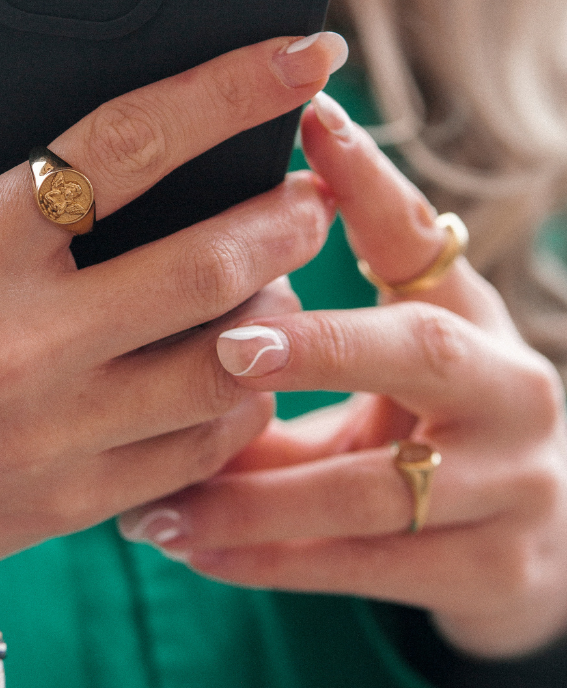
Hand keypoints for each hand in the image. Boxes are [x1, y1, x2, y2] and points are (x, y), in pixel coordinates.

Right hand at [0, 0, 343, 593]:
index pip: (127, 146)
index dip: (230, 89)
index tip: (304, 54)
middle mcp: (22, 345)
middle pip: (208, 266)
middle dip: (286, 216)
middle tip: (307, 193)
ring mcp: (55, 434)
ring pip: (226, 370)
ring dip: (280, 316)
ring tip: (281, 280)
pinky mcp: (73, 503)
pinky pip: (197, 452)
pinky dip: (242, 401)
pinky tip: (237, 366)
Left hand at [119, 92, 566, 658]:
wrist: (535, 540)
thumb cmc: (428, 426)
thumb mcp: (385, 369)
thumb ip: (307, 332)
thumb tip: (176, 284)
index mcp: (471, 317)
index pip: (418, 236)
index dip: (368, 179)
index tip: (309, 120)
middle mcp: (509, 387)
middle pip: (420, 350)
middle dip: (320, 347)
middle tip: (228, 347)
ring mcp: (516, 483)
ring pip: (372, 487)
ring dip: (254, 495)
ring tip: (158, 499)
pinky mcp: (495, 568)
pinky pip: (362, 568)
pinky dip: (267, 560)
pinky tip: (191, 548)